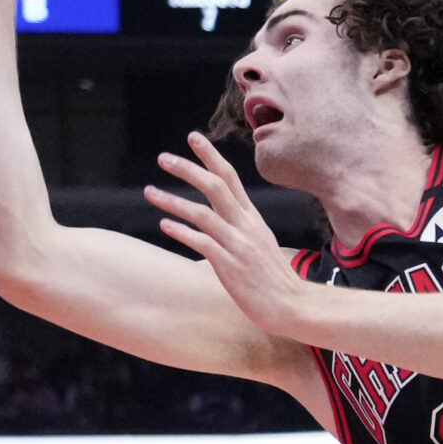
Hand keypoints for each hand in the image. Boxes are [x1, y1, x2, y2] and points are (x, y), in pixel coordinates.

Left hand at [147, 134, 310, 336]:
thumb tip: (217, 223)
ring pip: (203, 213)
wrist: (292, 306)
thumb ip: (239, 230)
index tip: (194, 137)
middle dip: (188, 169)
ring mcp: (239, 245)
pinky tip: (164, 225)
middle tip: (163, 157)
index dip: (211, 157)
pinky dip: (182, 232)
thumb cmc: (273, 280)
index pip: (231, 178)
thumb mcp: (259, 245)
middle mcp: (246, 226)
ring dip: (174, 201)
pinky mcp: (230, 265)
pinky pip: (202, 242)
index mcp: (253, 219)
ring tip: (150, 192)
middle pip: (216, 187)